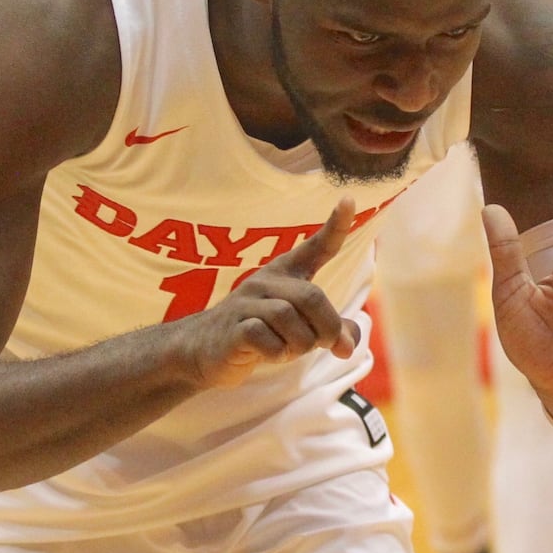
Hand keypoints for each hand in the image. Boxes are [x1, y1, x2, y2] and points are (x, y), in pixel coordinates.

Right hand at [178, 198, 360, 388]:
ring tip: (289, 350)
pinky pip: (266, 338)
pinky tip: (269, 354)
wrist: (203, 351)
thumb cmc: (261, 335)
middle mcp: (265, 281)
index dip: (335, 225)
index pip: (315, 247)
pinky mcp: (233, 328)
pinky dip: (277, 353)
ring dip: (300, 344)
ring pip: (289, 318)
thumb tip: (348, 346)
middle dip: (328, 328)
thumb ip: (330, 331)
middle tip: (329, 346)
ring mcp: (246, 302)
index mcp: (286, 274)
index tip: (349, 198)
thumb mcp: (301, 330)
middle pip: (311, 297)